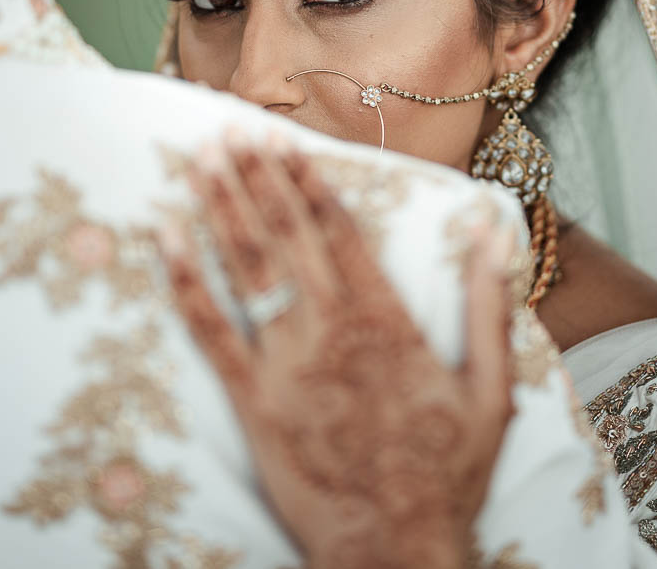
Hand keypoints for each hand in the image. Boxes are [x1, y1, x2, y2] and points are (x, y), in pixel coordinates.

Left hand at [157, 136, 516, 568]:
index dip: (309, 183)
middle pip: (287, 237)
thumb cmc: (446, 472)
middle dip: (258, 178)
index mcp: (387, 321)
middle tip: (231, 129)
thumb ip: (486, 308)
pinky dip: (185, 279)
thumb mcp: (491, 390)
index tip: (287, 143)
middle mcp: (331, 330)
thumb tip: (492, 236)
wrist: (394, 546)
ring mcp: (287, 365)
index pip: (340, 233)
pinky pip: (211, 330)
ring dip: (220, 208)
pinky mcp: (252, 401)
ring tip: (199, 160)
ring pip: (246, 270)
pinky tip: (165, 237)